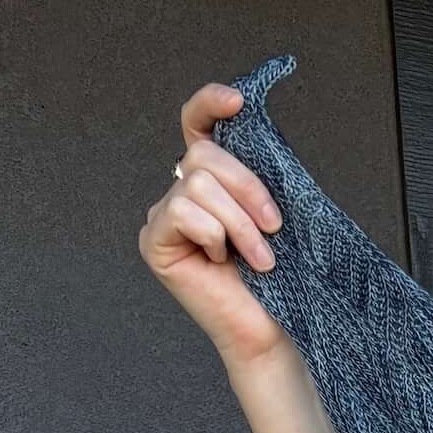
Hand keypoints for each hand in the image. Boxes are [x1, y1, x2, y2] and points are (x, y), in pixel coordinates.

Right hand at [137, 83, 285, 367]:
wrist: (270, 330)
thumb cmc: (278, 279)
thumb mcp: (272, 214)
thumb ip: (254, 173)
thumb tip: (249, 124)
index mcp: (211, 180)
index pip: (197, 125)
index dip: (210, 104)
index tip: (239, 102)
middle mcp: (182, 192)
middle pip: (203, 156)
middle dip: (247, 190)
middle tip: (274, 229)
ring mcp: (164, 215)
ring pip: (198, 184)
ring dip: (239, 223)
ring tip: (259, 258)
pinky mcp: (154, 240)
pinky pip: (183, 211)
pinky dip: (213, 235)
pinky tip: (221, 262)